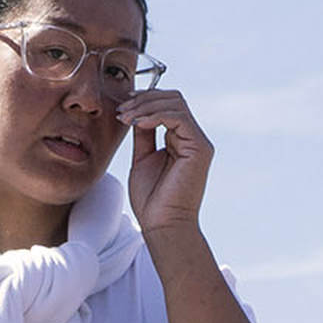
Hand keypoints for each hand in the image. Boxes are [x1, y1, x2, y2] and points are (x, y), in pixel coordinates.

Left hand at [123, 85, 219, 242]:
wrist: (162, 224)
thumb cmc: (152, 199)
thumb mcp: (142, 157)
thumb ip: (143, 134)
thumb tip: (136, 111)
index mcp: (180, 140)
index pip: (167, 105)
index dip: (145, 99)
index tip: (122, 106)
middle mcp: (193, 138)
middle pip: (174, 98)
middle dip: (145, 99)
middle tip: (122, 110)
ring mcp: (199, 142)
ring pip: (176, 104)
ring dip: (146, 106)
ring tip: (126, 117)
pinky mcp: (200, 148)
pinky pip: (179, 118)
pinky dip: (156, 115)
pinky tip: (138, 123)